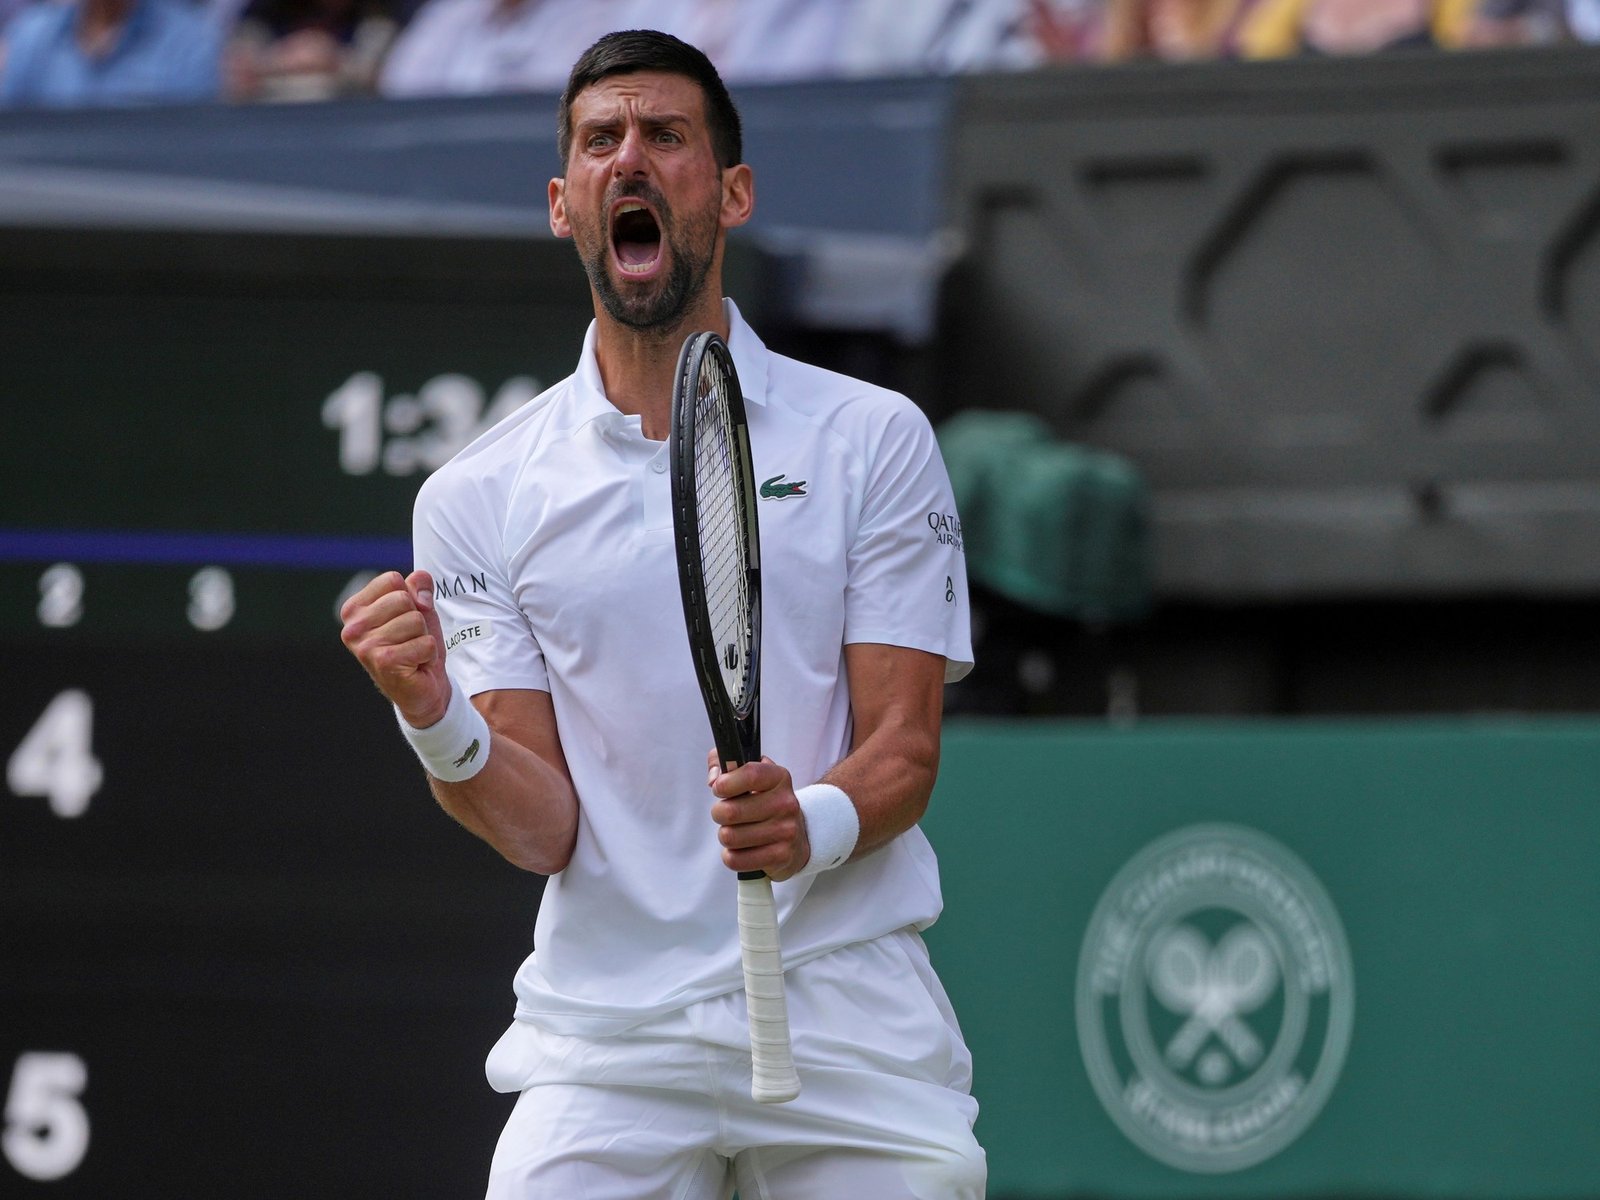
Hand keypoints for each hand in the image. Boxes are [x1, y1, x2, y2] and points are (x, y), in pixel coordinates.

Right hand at [339, 570, 450, 727]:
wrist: (423, 688)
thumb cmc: (416, 643)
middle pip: (404, 599)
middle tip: (410, 639)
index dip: (410, 597)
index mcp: (354, 609)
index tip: (403, 619)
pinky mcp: (384, 662)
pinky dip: (428, 654)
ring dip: (423, 637)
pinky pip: (425, 643)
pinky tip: (416, 665)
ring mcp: (366, 646)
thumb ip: (419, 584)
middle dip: (417, 619)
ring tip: (412, 652)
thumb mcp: (420, 607)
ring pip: (416, 620)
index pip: (392, 580)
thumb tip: (420, 587)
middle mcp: (352, 628)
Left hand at [706, 751, 810, 880]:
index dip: (725, 783)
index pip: (750, 774)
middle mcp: (786, 803)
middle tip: (726, 813)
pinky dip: (731, 855)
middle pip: (731, 811)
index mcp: (779, 778)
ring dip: (725, 835)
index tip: (719, 788)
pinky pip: (735, 859)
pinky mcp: (780, 856)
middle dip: (719, 813)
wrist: (797, 836)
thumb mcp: (751, 775)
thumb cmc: (765, 803)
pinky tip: (742, 848)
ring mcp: (786, 831)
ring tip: (737, 831)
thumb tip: (713, 779)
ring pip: (730, 837)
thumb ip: (725, 764)